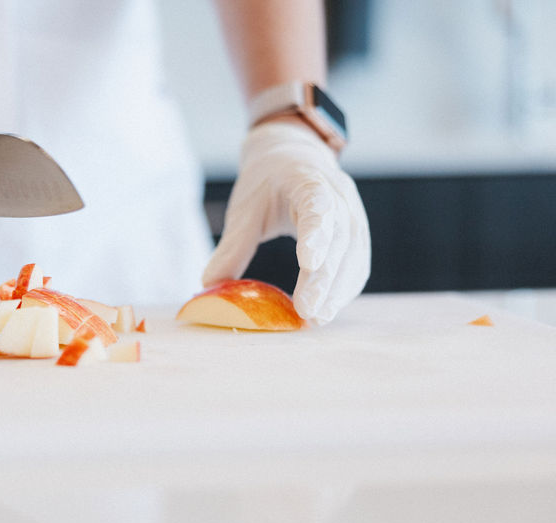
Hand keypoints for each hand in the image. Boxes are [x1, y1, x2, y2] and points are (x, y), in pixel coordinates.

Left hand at [201, 121, 370, 323]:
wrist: (293, 159)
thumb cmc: (266, 184)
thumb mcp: (245, 209)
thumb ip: (233, 246)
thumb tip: (210, 284)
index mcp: (306, 179)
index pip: (317, 204)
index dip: (315, 233)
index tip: (308, 263)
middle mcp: (338, 194)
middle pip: (338, 237)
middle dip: (324, 277)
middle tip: (308, 311)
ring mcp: (352, 212)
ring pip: (353, 252)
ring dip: (337, 289)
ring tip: (317, 318)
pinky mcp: (356, 232)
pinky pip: (357, 262)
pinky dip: (344, 287)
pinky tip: (329, 308)